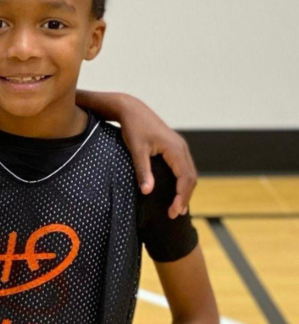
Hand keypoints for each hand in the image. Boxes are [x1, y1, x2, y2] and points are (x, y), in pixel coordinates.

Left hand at [119, 96, 196, 218]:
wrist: (132, 109)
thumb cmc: (133, 128)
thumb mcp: (136, 150)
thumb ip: (142, 170)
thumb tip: (147, 192)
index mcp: (175, 149)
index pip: (185, 178)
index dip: (182, 196)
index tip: (174, 211)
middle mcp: (182, 148)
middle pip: (191, 177)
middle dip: (185, 197)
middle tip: (175, 214)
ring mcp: (180, 147)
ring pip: (189, 173)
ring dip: (185, 190)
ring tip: (178, 208)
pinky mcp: (174, 147)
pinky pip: (183, 167)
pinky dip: (182, 182)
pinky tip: (176, 191)